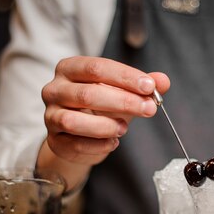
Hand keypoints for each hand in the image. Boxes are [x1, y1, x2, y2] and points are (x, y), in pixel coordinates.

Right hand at [38, 56, 169, 189]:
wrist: (81, 134)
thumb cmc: (102, 106)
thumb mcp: (124, 91)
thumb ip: (143, 85)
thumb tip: (163, 80)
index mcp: (70, 68)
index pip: (97, 68)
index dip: (125, 77)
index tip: (149, 86)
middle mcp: (54, 89)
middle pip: (87, 94)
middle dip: (123, 102)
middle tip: (148, 109)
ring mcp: (50, 115)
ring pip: (74, 121)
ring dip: (105, 126)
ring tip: (124, 128)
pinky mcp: (54, 140)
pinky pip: (75, 144)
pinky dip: (98, 145)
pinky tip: (113, 142)